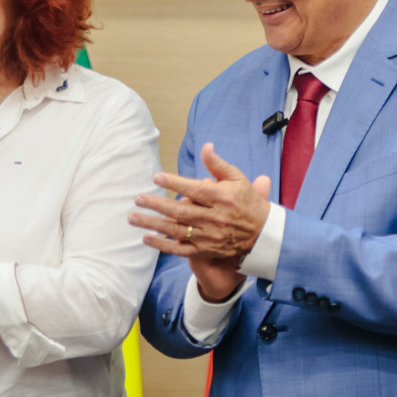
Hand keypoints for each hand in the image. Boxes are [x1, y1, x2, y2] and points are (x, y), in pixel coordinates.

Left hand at [129, 143, 272, 301]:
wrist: (262, 233)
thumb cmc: (248, 202)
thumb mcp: (237, 178)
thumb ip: (218, 164)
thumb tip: (205, 146)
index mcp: (220, 197)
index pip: (194, 189)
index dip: (174, 183)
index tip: (157, 177)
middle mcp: (213, 217)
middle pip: (180, 210)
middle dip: (156, 204)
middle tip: (138, 198)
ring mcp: (208, 236)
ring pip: (176, 230)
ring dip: (153, 224)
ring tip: (133, 217)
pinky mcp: (205, 250)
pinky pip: (180, 249)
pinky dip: (162, 245)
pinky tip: (146, 238)